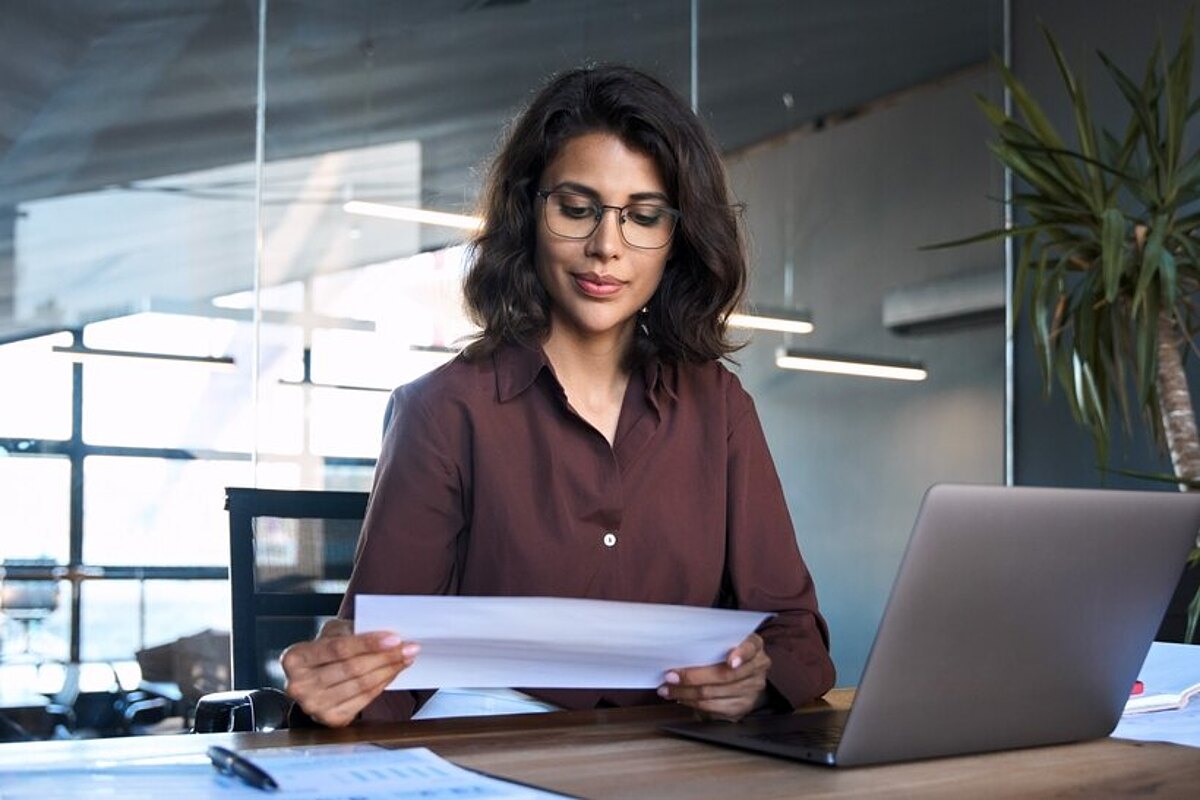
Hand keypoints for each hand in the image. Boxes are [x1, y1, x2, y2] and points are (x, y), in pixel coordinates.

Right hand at [280, 618, 418, 726]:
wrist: (312, 677)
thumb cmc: (324, 651)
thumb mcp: (331, 632)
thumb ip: (352, 631)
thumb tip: (388, 636)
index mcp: (295, 658)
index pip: (338, 648)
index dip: (368, 643)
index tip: (394, 638)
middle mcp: (299, 685)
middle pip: (352, 669)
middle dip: (385, 657)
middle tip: (409, 647)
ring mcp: (313, 706)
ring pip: (361, 685)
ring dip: (389, 670)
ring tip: (406, 658)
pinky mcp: (330, 720)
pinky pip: (364, 701)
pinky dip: (382, 685)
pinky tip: (392, 673)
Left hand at [657, 633, 770, 720]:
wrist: (738, 673)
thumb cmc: (724, 652)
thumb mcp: (722, 641)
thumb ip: (709, 642)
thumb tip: (678, 646)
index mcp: (754, 645)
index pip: (751, 647)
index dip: (741, 654)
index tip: (730, 661)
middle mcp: (757, 667)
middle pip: (724, 675)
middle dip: (693, 676)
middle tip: (671, 676)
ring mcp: (751, 689)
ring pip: (714, 693)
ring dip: (686, 692)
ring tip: (668, 689)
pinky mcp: (742, 707)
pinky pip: (713, 707)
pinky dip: (692, 702)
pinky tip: (681, 697)